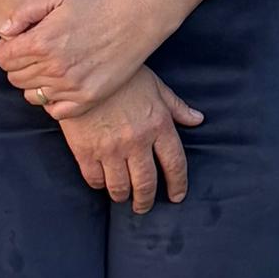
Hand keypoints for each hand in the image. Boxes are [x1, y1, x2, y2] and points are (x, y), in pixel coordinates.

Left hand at [0, 0, 149, 115]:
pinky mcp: (88, 98)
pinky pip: (55, 111)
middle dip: (18, 65)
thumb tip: (4, 31)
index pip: (4, 59)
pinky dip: (52, 101)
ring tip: (49, 68)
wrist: (136, 18)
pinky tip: (60, 85)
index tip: (19, 42)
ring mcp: (71, 87)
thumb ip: (24, 12)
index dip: (7, 49)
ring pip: (32, 95)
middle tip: (35, 53)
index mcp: (41, 42)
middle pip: (15, 78)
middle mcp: (53, 68)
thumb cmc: (97, 2)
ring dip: (34, 82)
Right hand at [57, 67, 201, 210]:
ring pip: (120, 186)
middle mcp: (137, 142)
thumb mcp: (155, 86)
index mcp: (158, 126)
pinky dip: (100, 185)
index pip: (175, 164)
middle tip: (143, 207)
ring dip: (123, 196)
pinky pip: (95, 179)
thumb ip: (177, 107)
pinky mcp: (85, 151)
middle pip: (146, 183)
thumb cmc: (122, 76)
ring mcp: (110, 149)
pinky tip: (102, 182)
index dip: (178, 184)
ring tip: (122, 197)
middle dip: (146, 200)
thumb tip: (198, 120)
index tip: (176, 196)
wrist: (80, 70)